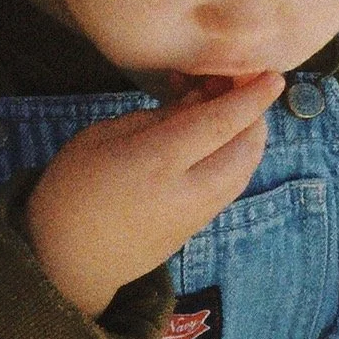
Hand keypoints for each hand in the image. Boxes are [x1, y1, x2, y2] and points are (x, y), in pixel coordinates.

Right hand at [24, 74, 283, 317]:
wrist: (65, 262)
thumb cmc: (71, 190)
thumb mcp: (101, 137)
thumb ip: (154, 119)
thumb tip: (197, 106)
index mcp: (156, 162)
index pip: (220, 123)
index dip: (251, 97)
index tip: (273, 76)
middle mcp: (187, 190)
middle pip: (246, 148)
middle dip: (254, 115)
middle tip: (234, 89)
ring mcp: (196, 215)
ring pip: (244, 170)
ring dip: (247, 137)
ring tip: (221, 112)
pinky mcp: (196, 228)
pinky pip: (230, 186)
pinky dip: (233, 158)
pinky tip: (210, 142)